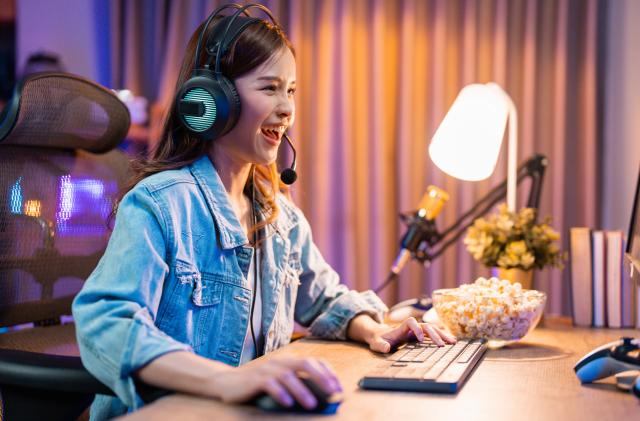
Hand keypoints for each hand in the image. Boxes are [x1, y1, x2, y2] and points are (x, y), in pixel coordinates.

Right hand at [209, 356, 341, 408]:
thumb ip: (296, 386)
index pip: (313, 362)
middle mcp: (279, 362)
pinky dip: (280, 393)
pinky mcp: (254, 379)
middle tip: (332, 392)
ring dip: (302, 390)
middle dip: (321, 378)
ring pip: (288, 376)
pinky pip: (269, 384)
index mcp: (288, 361)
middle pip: (304, 364)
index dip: (328, 373)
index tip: (339, 387)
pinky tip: (287, 403)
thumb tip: (320, 400)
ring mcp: (267, 369)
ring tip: (312, 405)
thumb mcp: (278, 384)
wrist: (226, 383)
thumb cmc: (256, 386)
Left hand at [366, 317, 456, 352]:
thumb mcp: (376, 343)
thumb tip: (386, 348)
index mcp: (401, 328)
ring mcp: (416, 330)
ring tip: (453, 342)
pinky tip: (450, 342)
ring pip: (431, 329)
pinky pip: (432, 334)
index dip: (416, 329)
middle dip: (434, 335)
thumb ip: (381, 345)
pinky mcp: (419, 335)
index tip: (420, 339)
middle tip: (443, 345)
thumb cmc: (378, 339)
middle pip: (425, 326)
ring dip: (442, 335)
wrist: (379, 335)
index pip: (411, 322)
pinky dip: (441, 337)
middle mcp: (411, 327)